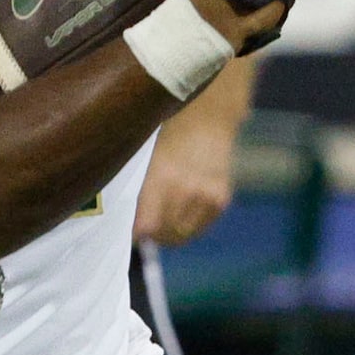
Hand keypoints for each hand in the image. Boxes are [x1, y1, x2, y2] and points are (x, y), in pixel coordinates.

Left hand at [136, 115, 239, 245]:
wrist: (208, 119)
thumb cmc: (170, 134)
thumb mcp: (149, 157)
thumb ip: (142, 190)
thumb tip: (134, 224)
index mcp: (162, 176)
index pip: (146, 226)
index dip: (137, 233)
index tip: (133, 232)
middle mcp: (186, 189)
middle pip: (165, 234)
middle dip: (153, 236)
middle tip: (147, 231)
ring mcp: (206, 196)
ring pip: (183, 235)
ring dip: (170, 235)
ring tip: (163, 226)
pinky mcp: (220, 200)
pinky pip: (200, 228)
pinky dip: (189, 227)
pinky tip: (181, 216)